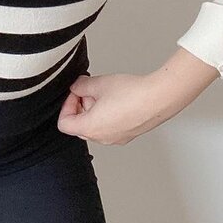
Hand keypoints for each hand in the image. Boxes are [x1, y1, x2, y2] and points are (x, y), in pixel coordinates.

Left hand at [56, 70, 200, 145]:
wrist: (158, 98)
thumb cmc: (132, 94)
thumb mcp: (99, 83)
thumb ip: (81, 85)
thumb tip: (77, 87)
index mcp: (91, 128)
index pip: (64, 123)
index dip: (66, 105)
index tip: (75, 93)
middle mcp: (102, 138)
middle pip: (79, 126)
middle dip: (81, 107)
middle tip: (90, 90)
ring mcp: (116, 139)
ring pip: (95, 127)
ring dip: (94, 110)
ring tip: (106, 93)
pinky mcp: (127, 135)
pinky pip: (109, 128)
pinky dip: (107, 115)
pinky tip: (117, 99)